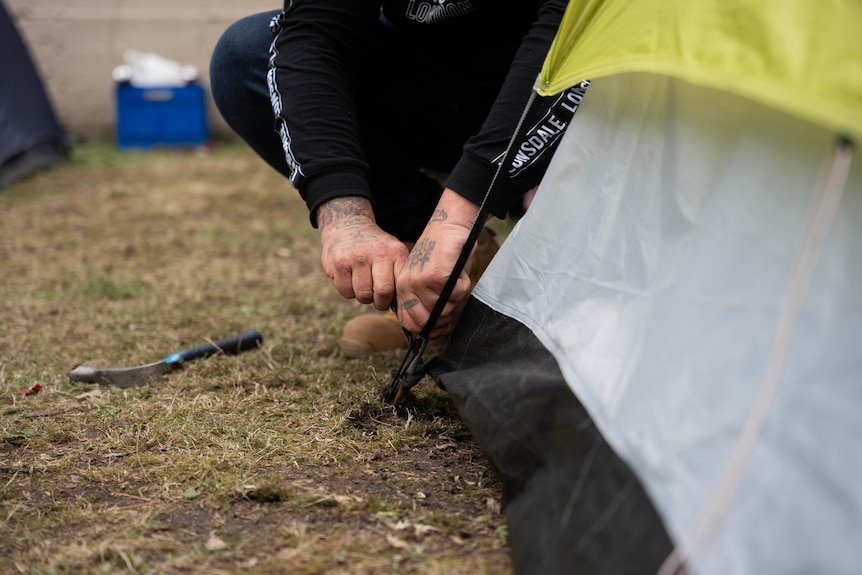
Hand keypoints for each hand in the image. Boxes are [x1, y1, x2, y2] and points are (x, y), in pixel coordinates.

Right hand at [317, 196, 407, 310]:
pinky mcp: (338, 263)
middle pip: (383, 292)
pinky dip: (348, 291)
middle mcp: (378, 252)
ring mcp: (357, 257)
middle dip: (380, 302)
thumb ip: (400, 274)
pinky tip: (350, 279)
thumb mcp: (393, 253)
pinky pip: (346, 292)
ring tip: (363, 284)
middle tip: (378, 299)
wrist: (347, 225)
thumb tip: (403, 306)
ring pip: (363, 295)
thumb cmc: (375, 248)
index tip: (394, 299)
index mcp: (396, 252)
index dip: (399, 299)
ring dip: (363, 297)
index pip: (402, 285)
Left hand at [396, 189, 479, 337]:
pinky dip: (463, 287)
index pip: (410, 324)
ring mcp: (422, 283)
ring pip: (445, 309)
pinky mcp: (438, 276)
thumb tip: (433, 330)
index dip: (428, 329)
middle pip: (428, 322)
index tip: (440, 325)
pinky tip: (459, 273)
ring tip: (455, 280)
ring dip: (456, 299)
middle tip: (452, 300)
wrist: (448, 226)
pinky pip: (457, 295)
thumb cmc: (441, 255)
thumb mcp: (425, 280)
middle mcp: (409, 287)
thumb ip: (426, 303)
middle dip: (445, 317)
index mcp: (403, 289)